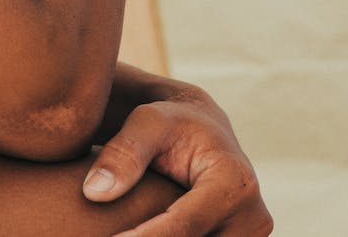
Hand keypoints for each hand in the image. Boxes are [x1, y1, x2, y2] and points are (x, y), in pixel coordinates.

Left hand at [82, 84, 273, 235]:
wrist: (204, 130)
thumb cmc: (173, 122)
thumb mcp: (147, 123)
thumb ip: (124, 152)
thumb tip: (94, 193)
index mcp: (236, 182)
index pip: (184, 227)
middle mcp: (253, 216)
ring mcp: (251, 236)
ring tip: (124, 235)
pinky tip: (143, 235)